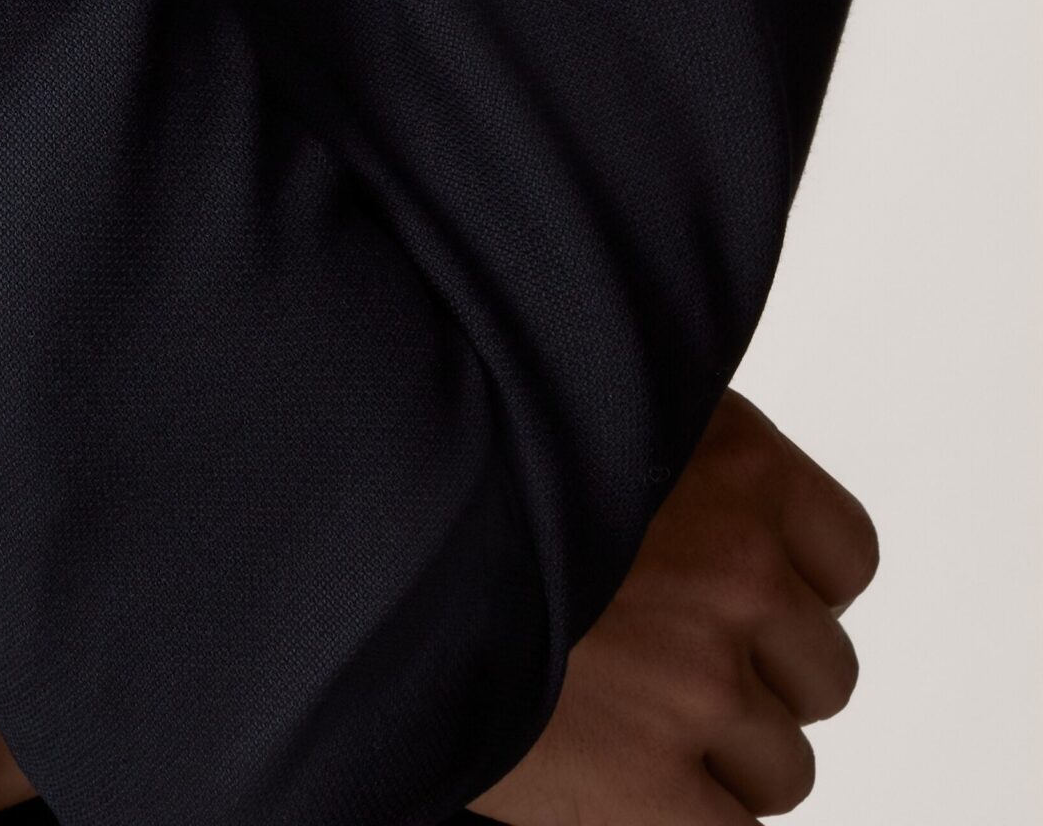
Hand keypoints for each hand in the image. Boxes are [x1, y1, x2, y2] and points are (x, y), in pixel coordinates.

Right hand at [471, 388, 878, 822]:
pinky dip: (685, 815)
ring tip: (607, 708)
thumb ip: (661, 453)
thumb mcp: (576, 413)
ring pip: (781, 762)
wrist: (357, 542)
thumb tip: (701, 508)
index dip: (780, 582)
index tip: (715, 586)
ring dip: (711, 752)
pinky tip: (614, 773)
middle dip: (745, 672)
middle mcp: (736, 563)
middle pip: (819, 667)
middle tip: (644, 651)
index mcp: (733, 459)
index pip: (843, 555)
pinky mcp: (658, 786)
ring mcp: (702, 679)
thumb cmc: (451, 470)